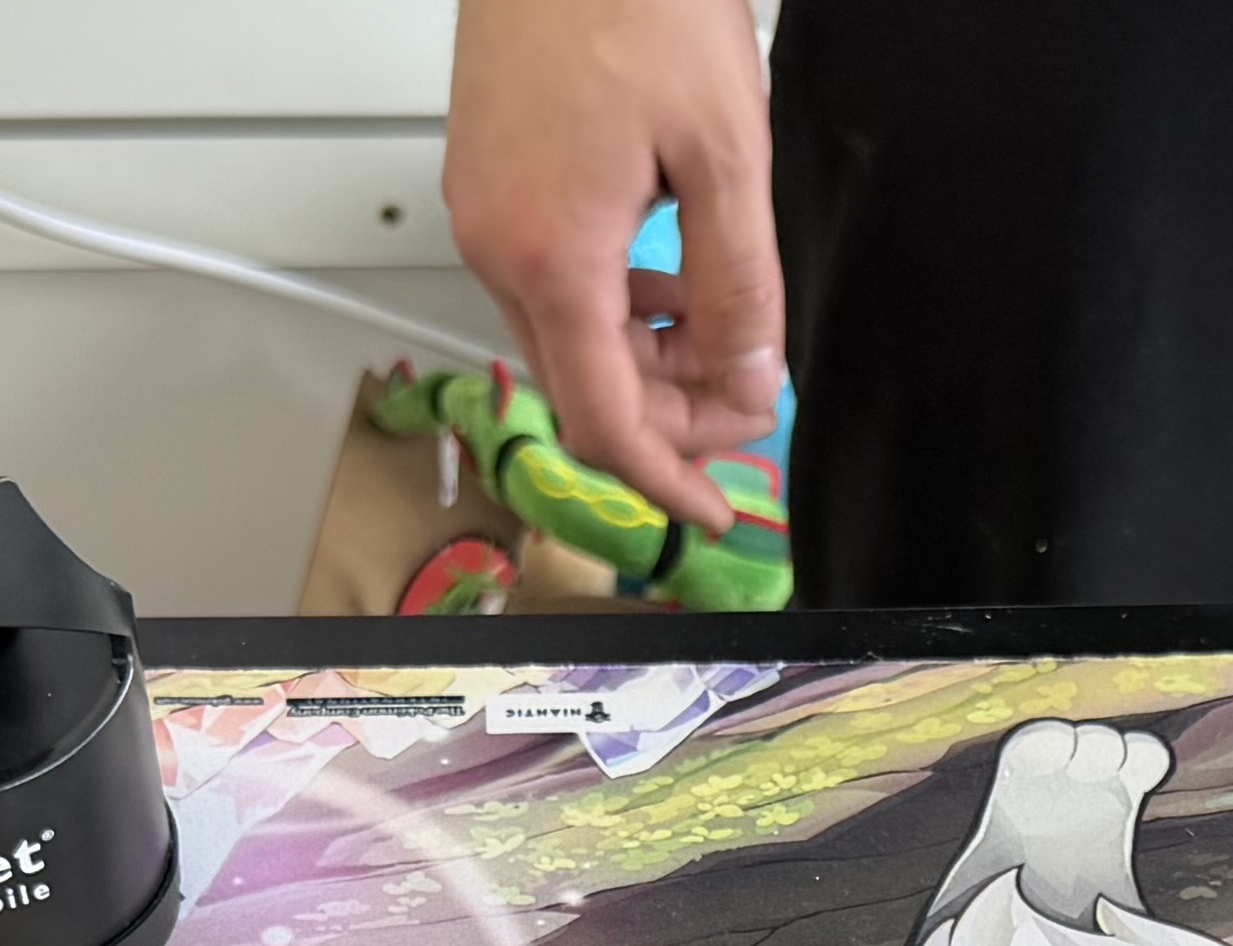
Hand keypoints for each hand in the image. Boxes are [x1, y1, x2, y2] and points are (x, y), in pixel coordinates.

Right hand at [445, 0, 785, 531]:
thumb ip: (737, 281)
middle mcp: (498, 243)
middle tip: (746, 406)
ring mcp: (485, 211)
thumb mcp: (723, 151)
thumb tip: (748, 374)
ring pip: (566, 334)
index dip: (661, 480)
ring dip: (644, 358)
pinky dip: (614, 305)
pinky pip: (549, 279)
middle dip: (667, 416)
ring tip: (721, 341)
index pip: (602, 421)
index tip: (711, 507)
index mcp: (551, 253)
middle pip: (582, 386)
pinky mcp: (489, 179)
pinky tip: (668, 278)